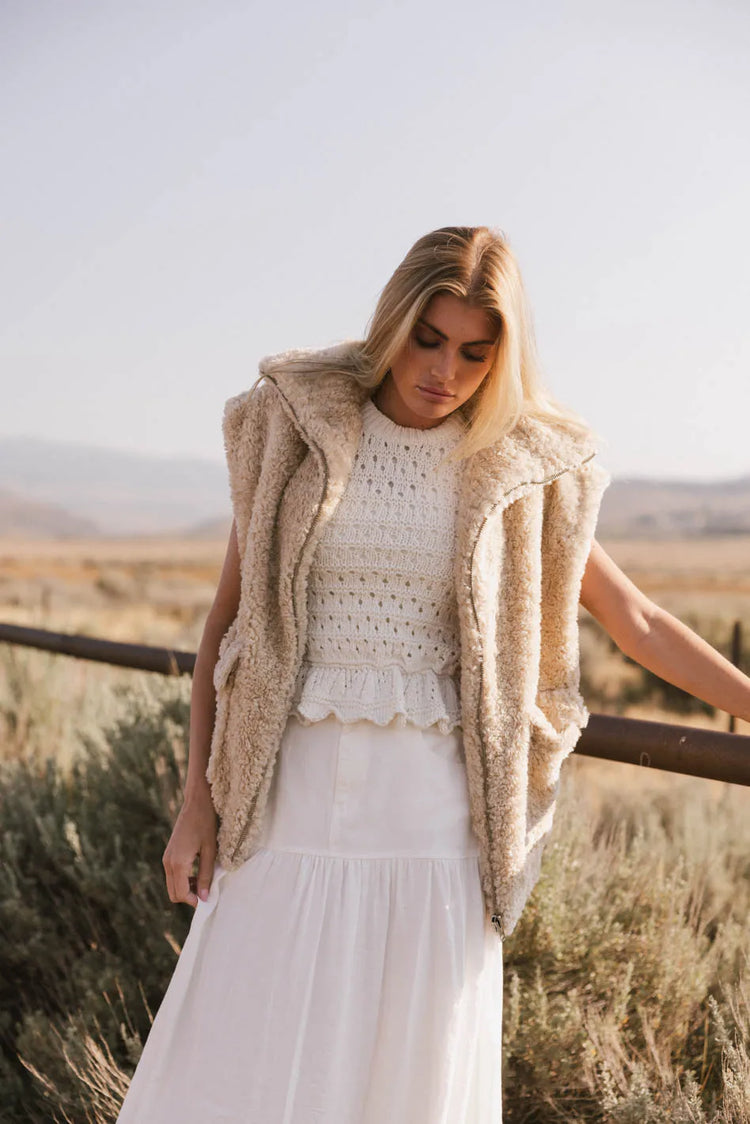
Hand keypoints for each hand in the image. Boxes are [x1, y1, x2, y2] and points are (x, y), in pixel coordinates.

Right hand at [162, 780, 216, 907]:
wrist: (196, 803)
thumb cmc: (206, 824)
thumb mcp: (210, 851)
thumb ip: (206, 875)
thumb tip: (205, 898)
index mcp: (178, 863)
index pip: (181, 894)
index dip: (195, 901)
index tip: (209, 900)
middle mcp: (168, 862)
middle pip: (174, 893)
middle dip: (189, 897)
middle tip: (207, 891)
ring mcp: (166, 858)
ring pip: (172, 885)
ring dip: (187, 888)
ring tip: (204, 880)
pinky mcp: (168, 854)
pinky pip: (172, 875)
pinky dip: (183, 879)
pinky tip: (197, 871)